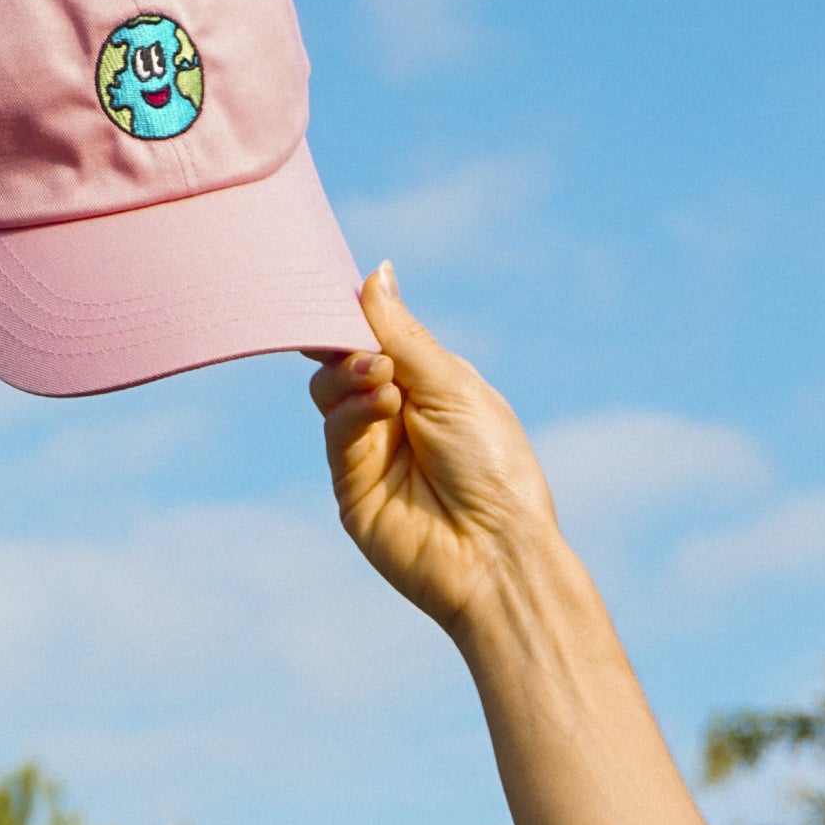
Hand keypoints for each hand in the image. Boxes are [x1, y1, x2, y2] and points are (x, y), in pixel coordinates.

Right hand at [308, 263, 562, 639]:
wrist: (496, 554)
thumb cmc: (494, 467)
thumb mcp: (453, 385)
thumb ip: (403, 334)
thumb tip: (377, 270)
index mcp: (428, 382)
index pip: (376, 334)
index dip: (354, 312)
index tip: (333, 287)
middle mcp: (394, 410)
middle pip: (342, 356)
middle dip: (345, 339)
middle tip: (363, 340)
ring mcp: (368, 446)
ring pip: (328, 389)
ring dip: (350, 371)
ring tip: (382, 377)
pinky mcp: (349, 481)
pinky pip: (334, 428)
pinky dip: (352, 407)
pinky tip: (382, 404)